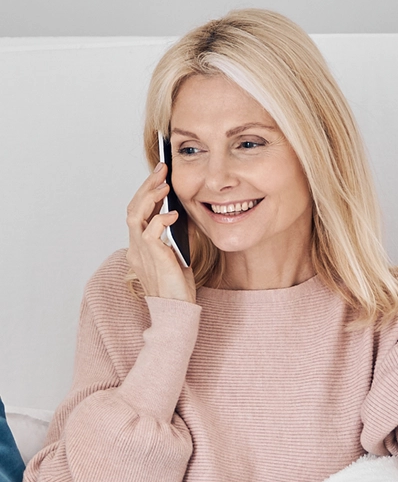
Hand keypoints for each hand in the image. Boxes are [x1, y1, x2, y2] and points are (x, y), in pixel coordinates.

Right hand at [125, 162, 195, 303]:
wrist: (177, 311)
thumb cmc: (178, 289)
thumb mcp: (178, 256)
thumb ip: (175, 237)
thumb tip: (182, 214)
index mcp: (139, 248)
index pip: (137, 213)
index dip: (146, 193)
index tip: (159, 178)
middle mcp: (135, 248)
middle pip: (132, 208)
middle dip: (146, 186)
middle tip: (161, 170)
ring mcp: (140, 253)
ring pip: (134, 215)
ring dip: (148, 196)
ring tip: (163, 183)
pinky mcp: (152, 257)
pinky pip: (149, 231)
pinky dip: (160, 218)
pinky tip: (172, 214)